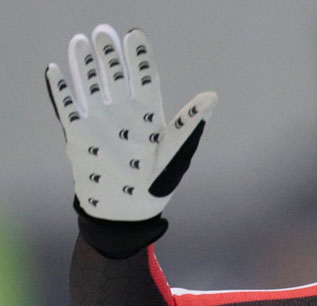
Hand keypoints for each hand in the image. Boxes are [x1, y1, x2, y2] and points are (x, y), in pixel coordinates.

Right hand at [45, 24, 214, 220]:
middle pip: (115, 76)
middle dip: (109, 54)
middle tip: (103, 32)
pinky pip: (67, 106)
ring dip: (85, 64)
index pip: (144, 78)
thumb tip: (213, 96)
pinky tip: (55, 70)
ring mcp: (100, 122)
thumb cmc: (156, 186)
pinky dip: (61, 89)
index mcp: (149, 116)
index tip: (134, 34)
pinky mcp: (78, 135)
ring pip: (90, 86)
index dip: (139, 56)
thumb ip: (189, 123)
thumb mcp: (176, 153)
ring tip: (80, 41)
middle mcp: (123, 114)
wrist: (125, 214)